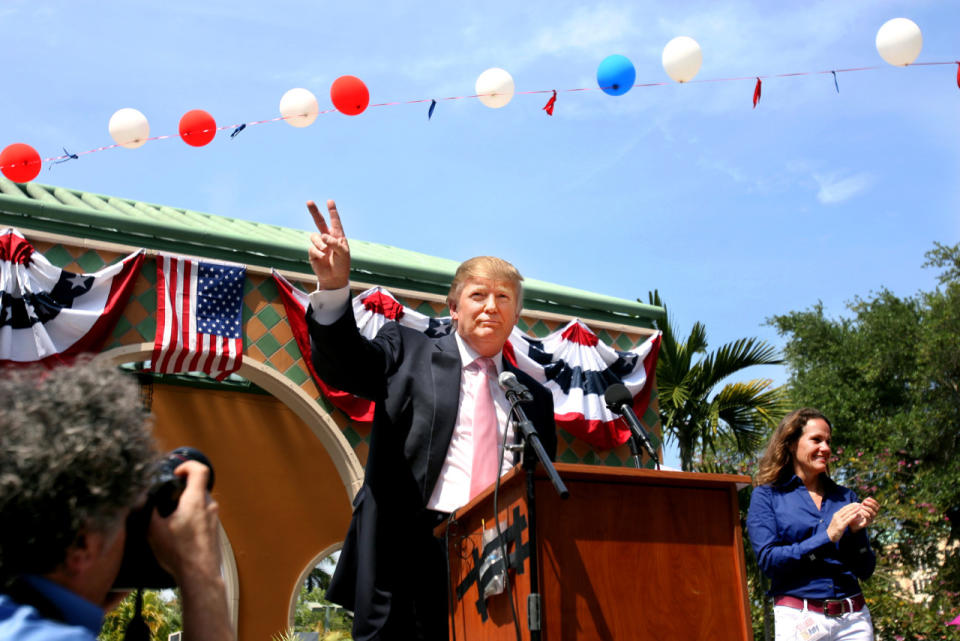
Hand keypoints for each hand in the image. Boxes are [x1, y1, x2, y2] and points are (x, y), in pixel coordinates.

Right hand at [147, 461, 220, 584]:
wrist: (200, 575)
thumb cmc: (180, 553)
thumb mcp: (154, 530)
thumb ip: (149, 510)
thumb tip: (143, 501)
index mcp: (196, 500)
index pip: (199, 470)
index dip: (186, 466)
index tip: (175, 473)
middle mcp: (209, 506)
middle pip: (198, 487)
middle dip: (182, 491)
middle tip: (167, 501)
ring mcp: (215, 519)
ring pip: (200, 504)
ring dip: (187, 506)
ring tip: (171, 521)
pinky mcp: (215, 531)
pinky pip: (203, 517)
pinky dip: (192, 519)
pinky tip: (180, 535)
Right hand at [307, 199, 349, 289]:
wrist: (334, 278)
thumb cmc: (342, 265)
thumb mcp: (343, 253)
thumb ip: (334, 243)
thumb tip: (323, 236)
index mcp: (338, 236)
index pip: (335, 222)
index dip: (332, 212)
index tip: (330, 201)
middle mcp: (328, 238)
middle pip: (319, 222)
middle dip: (314, 212)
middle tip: (309, 202)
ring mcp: (319, 244)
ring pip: (314, 236)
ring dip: (319, 243)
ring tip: (325, 251)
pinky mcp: (313, 252)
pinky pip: (312, 248)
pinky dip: (318, 253)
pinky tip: (322, 258)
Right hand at [826, 503, 862, 542]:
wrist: (829, 536)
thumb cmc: (835, 528)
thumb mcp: (838, 521)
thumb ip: (842, 517)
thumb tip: (848, 513)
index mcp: (836, 514)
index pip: (844, 508)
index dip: (850, 505)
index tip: (856, 503)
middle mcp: (837, 516)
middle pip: (846, 510)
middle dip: (853, 506)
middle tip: (859, 504)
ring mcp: (838, 521)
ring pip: (847, 514)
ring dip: (854, 510)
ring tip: (859, 508)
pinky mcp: (840, 526)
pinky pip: (847, 521)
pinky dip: (852, 517)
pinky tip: (856, 515)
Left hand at [850, 497, 879, 531]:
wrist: (853, 523)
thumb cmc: (858, 513)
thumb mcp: (861, 507)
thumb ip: (865, 503)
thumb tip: (868, 498)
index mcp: (874, 511)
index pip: (878, 506)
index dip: (873, 501)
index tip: (867, 498)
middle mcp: (874, 515)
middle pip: (877, 509)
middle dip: (871, 504)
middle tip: (864, 502)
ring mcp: (871, 519)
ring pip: (873, 513)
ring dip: (868, 508)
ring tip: (861, 506)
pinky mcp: (867, 523)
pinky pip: (868, 518)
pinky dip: (865, 513)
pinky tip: (861, 511)